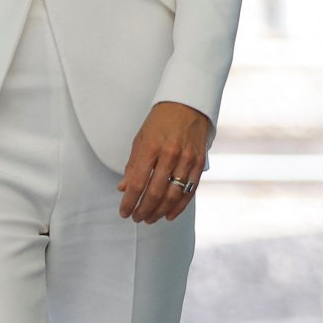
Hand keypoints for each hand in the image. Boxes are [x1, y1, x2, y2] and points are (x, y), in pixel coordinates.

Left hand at [117, 101, 210, 223]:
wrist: (188, 104)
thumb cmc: (161, 121)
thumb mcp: (141, 139)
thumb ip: (133, 165)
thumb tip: (123, 188)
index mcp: (151, 148)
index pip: (137, 183)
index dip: (129, 202)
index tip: (124, 212)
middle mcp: (169, 155)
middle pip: (154, 193)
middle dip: (143, 210)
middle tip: (136, 218)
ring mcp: (186, 160)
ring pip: (172, 195)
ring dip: (159, 212)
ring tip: (149, 218)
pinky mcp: (199, 164)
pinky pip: (189, 191)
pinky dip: (178, 207)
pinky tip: (169, 215)